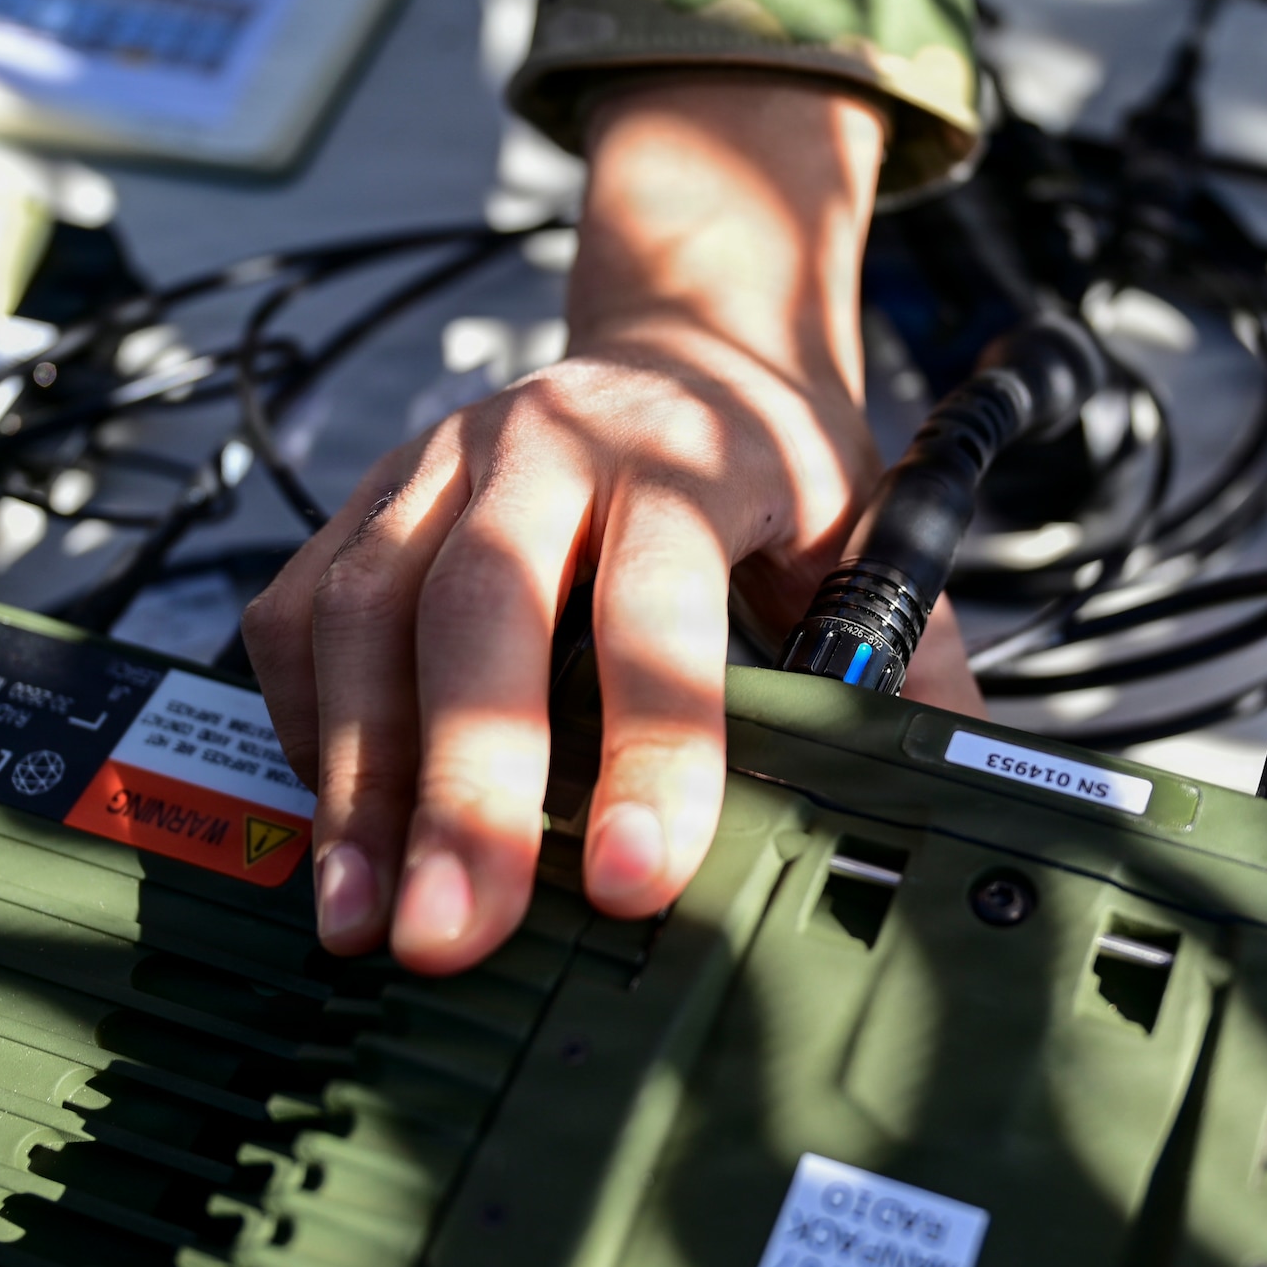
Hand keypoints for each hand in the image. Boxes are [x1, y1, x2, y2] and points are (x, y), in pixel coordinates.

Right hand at [243, 78, 982, 974]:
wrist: (685, 331)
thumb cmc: (770, 452)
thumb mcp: (865, 524)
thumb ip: (905, 649)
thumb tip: (963, 791)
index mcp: (686, 455)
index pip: (662, 598)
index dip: (651, 739)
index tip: (636, 877)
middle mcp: (546, 445)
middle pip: (482, 605)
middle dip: (466, 782)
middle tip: (454, 934)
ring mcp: (442, 462)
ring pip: (367, 613)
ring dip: (359, 777)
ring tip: (366, 920)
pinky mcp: (372, 495)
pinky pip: (304, 610)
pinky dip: (307, 722)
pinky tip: (334, 823)